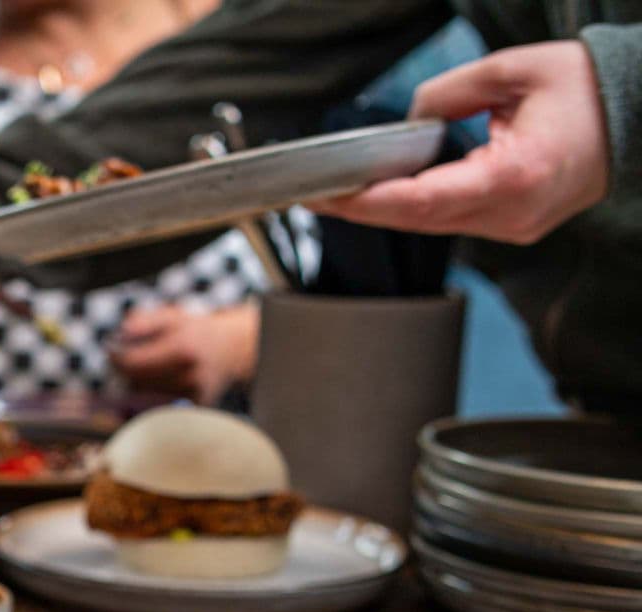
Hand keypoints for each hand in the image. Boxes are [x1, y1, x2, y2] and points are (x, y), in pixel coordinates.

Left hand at [108, 303, 259, 404]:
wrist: (229, 349)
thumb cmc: (192, 331)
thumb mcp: (169, 316)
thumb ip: (142, 322)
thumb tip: (120, 334)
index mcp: (182, 350)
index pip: (131, 364)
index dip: (115, 359)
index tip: (112, 352)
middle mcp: (189, 376)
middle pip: (135, 384)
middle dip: (124, 374)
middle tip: (124, 362)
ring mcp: (193, 396)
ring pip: (143, 399)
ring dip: (135, 387)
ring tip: (143, 372)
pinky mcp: (193, 409)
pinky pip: (157, 409)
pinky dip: (148, 399)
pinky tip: (153, 386)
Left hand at [314, 41, 608, 244]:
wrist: (637, 116)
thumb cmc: (586, 90)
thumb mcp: (512, 71)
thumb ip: (448, 94)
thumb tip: (408, 121)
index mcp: (513, 177)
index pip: (421, 200)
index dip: (367, 201)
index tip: (326, 195)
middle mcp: (511, 213)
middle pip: (417, 220)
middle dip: (363, 207)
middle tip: (314, 194)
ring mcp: (513, 227)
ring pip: (431, 226)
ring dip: (387, 210)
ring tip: (340, 192)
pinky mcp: (513, 226)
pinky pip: (453, 221)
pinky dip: (417, 208)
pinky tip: (388, 192)